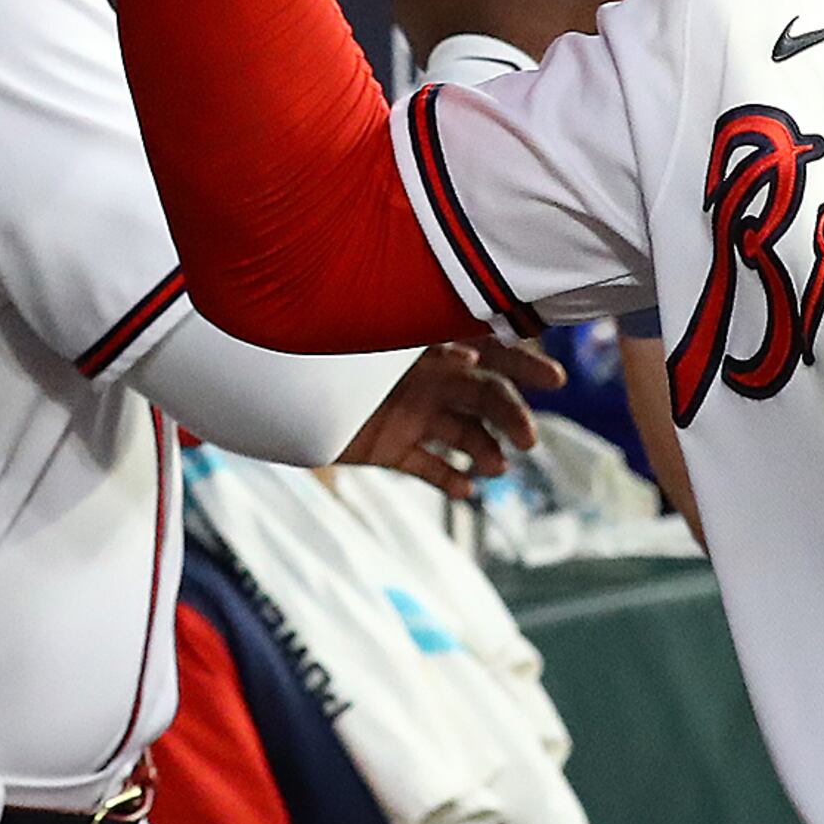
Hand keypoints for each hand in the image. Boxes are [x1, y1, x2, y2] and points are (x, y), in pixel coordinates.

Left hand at [337, 340, 560, 498]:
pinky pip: (429, 465)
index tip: (554, 381)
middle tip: (526, 441)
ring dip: (485, 450)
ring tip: (492, 468)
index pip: (487, 350)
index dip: (522, 365)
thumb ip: (423, 337)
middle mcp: (425, 376)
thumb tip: (478, 346)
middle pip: (484, 397)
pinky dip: (449, 479)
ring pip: (463, 434)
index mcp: (427, 342)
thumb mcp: (373, 333)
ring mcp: (410, 413)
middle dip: (511, 417)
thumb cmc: (323, 348)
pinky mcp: (389, 447)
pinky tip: (466, 490)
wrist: (269, 387)